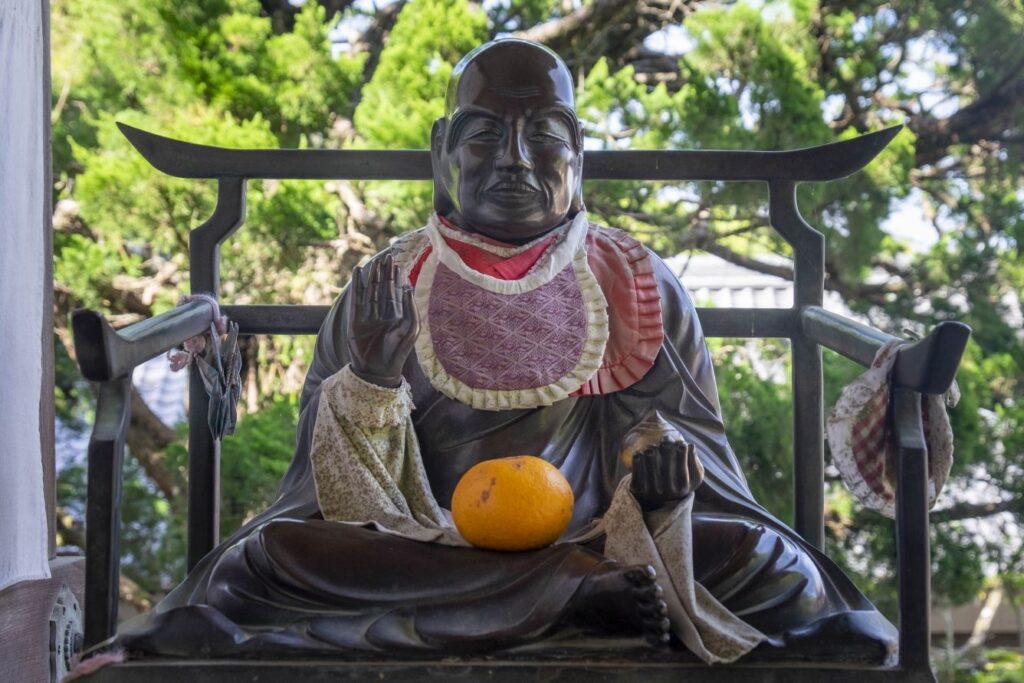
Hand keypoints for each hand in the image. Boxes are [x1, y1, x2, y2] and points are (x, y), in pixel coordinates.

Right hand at [346, 253, 418, 386]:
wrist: (378, 369)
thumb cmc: (398, 350)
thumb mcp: (410, 327)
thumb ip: (410, 307)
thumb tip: (408, 287)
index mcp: (396, 316)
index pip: (395, 292)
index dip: (396, 278)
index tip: (397, 264)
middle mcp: (381, 315)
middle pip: (383, 289)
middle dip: (385, 274)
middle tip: (387, 257)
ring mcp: (367, 316)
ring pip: (370, 291)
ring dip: (372, 277)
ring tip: (373, 262)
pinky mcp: (355, 319)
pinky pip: (356, 298)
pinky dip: (357, 284)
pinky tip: (358, 272)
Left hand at [630, 439, 703, 511]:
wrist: (658, 501)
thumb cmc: (679, 481)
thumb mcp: (692, 475)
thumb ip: (694, 461)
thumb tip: (691, 446)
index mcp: (683, 489)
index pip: (683, 465)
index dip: (682, 450)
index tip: (681, 442)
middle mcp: (668, 493)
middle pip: (666, 461)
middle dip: (667, 445)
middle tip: (666, 438)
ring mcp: (652, 491)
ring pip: (650, 458)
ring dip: (652, 448)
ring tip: (653, 446)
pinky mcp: (638, 489)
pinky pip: (636, 465)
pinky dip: (639, 456)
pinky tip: (641, 453)